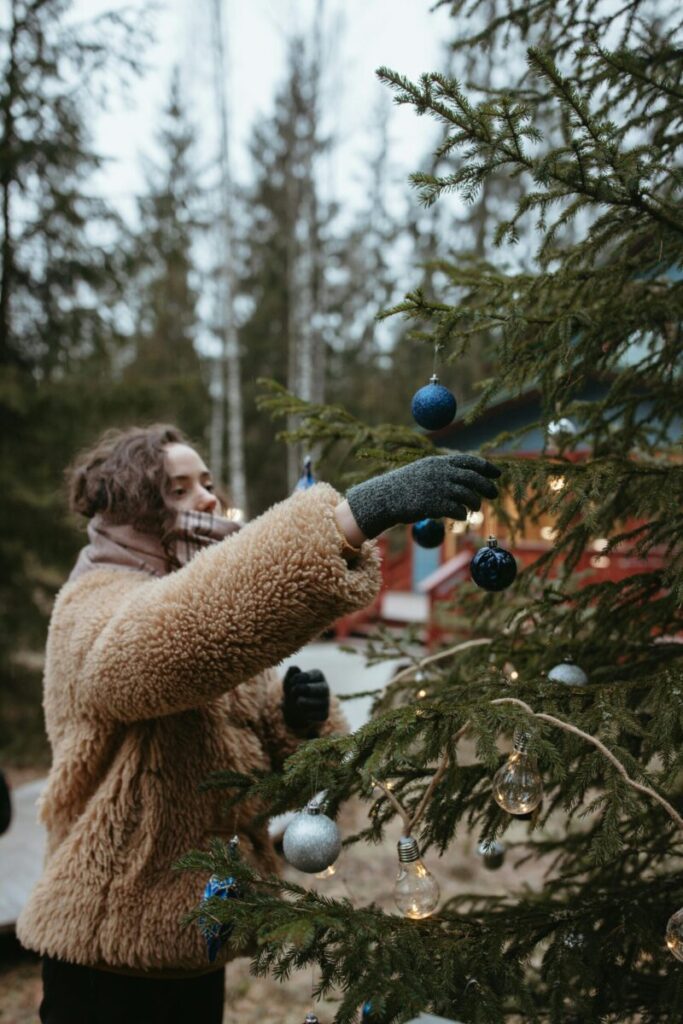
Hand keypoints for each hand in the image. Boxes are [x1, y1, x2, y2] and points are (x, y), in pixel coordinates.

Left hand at [282, 666, 329, 731]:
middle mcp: (325, 688)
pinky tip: (303, 712)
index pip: (313, 676)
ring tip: (298, 702)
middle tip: (294, 691)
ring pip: (321, 703)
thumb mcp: (289, 681)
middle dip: (307, 689)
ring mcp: (325, 701)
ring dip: (307, 702)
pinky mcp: (324, 714)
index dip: (300, 678)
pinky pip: (319, 715)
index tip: (291, 682)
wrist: (294, 707)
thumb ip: (290, 674)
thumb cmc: (293, 690)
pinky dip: (310, 715)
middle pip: (322, 689)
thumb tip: (293, 668)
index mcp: (318, 676)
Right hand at [345, 453, 500, 539]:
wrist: (384, 498)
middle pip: (473, 478)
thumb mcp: (424, 471)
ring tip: (475, 507)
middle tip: (494, 494)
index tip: (497, 474)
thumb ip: (444, 471)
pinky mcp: (434, 505)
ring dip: (475, 502)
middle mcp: (440, 473)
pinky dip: (462, 513)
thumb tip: (466, 476)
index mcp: (439, 462)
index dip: (486, 467)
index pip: (469, 461)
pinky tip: (462, 516)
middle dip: (486, 486)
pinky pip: (457, 510)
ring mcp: (438, 489)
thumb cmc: (405, 486)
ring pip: (468, 495)